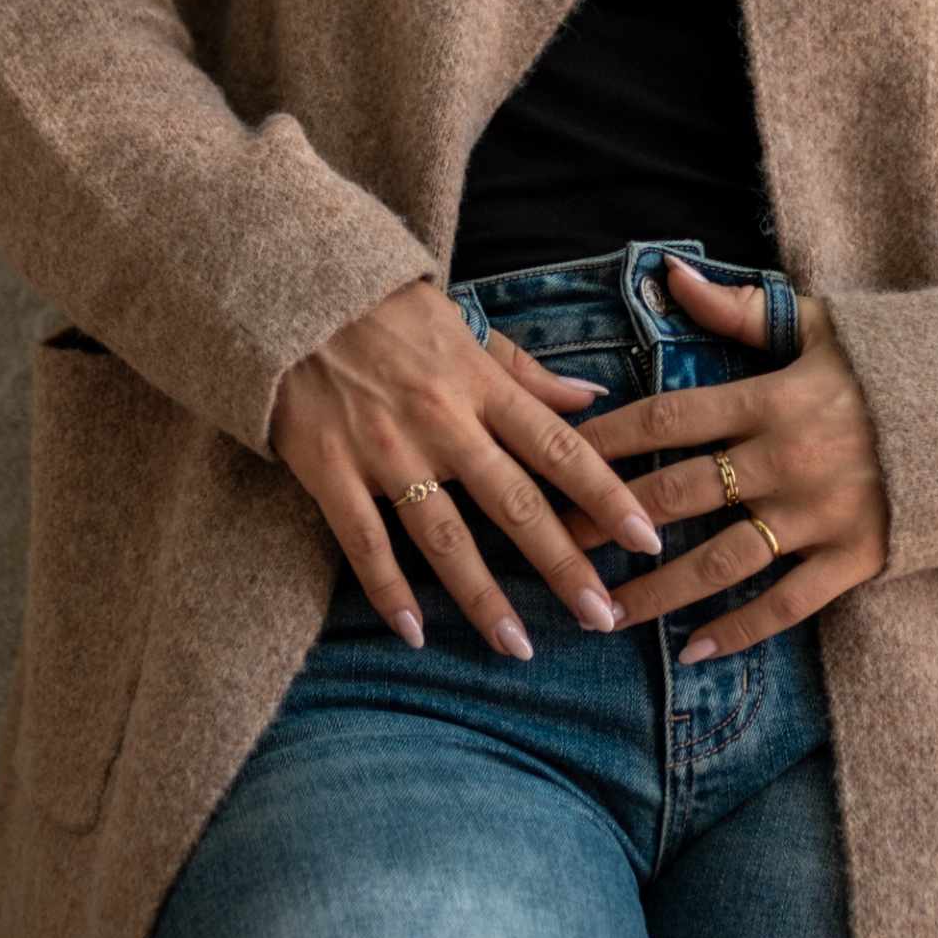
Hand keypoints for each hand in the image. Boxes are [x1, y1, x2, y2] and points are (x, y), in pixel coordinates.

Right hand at [267, 279, 665, 656]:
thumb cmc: (387, 310)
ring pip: (444, 538)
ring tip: (519, 647)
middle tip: (603, 616)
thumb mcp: (464, 325)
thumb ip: (525, 371)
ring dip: (484, 599)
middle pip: (515, 503)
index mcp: (480, 384)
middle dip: (563, 564)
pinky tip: (415, 634)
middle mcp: (441, 420)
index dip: (606, 494)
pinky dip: (388, 591)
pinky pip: (364, 543)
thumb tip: (593, 396)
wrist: (291, 290)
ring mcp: (384, 450)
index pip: (558, 446)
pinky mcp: (330, 470)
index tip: (646, 538)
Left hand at [556, 253, 890, 659]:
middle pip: (679, 493)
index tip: (554, 455)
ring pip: (721, 561)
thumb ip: (742, 310)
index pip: (670, 416)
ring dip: (658, 590)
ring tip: (606, 611)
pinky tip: (691, 652)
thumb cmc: (902, 365)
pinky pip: (788, 604)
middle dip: (609, 519)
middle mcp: (789, 459)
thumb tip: (670, 273)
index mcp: (775, 397)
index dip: (607, 437)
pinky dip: (739, 630)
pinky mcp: (857, 558)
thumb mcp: (825, 325)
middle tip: (551, 541)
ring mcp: (822, 515)